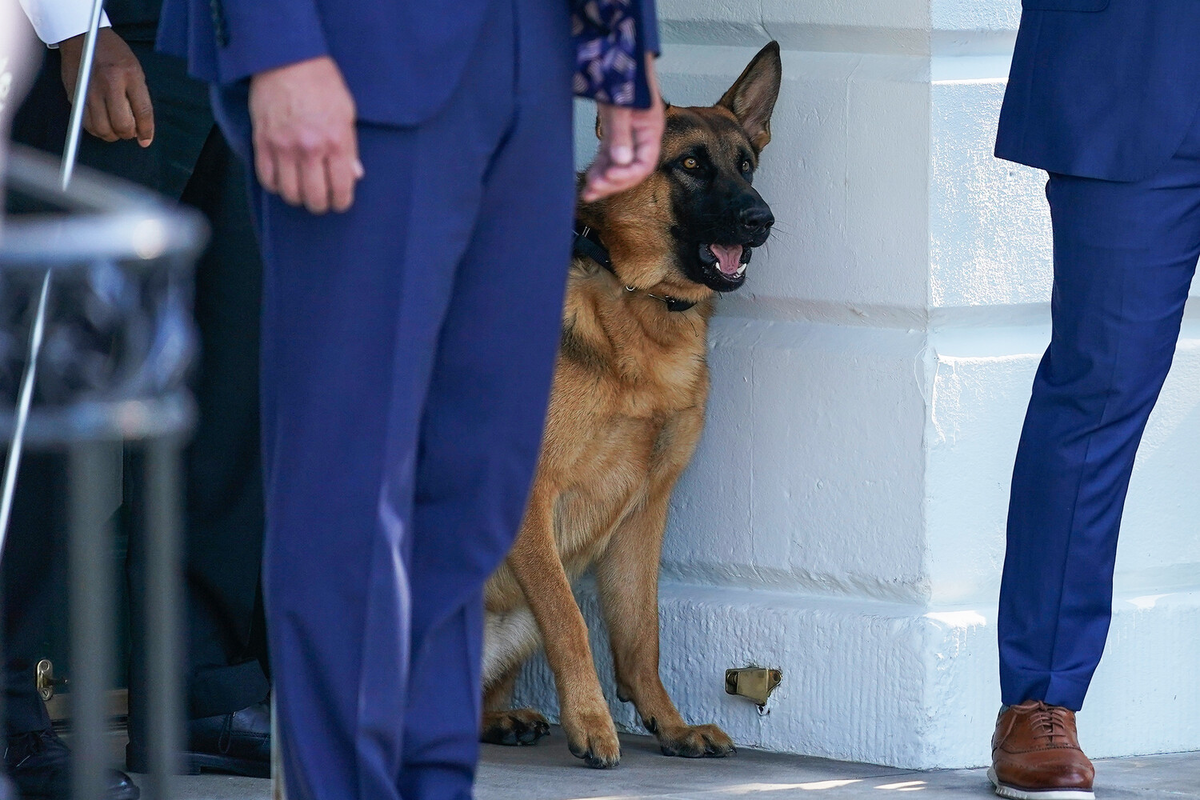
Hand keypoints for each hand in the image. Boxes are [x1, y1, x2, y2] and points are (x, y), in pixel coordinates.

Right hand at [59, 28, 153, 146]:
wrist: (81, 36)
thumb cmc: (112, 53)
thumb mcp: (134, 69)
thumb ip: (139, 97)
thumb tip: (141, 127)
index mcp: (129, 75)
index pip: (142, 112)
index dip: (146, 131)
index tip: (146, 140)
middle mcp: (109, 84)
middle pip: (121, 125)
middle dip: (128, 134)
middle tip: (129, 131)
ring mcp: (89, 90)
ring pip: (103, 129)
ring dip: (112, 135)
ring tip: (115, 129)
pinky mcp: (75, 95)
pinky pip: (86, 123)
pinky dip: (96, 130)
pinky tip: (102, 124)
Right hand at [248, 56, 362, 214]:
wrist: (287, 59)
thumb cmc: (321, 82)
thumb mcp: (347, 113)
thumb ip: (350, 148)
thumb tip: (353, 174)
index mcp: (336, 141)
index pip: (341, 188)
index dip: (341, 202)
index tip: (340, 202)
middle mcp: (310, 148)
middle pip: (314, 198)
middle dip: (320, 204)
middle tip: (321, 200)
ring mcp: (283, 147)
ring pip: (289, 193)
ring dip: (297, 197)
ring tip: (302, 190)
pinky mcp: (262, 142)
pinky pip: (267, 179)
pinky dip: (275, 185)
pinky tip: (283, 179)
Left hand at [582, 54, 664, 202]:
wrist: (618, 51)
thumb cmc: (624, 71)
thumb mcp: (620, 104)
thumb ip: (620, 133)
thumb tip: (621, 162)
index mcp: (651, 129)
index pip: (644, 163)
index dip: (627, 175)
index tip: (608, 178)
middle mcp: (642, 136)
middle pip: (631, 169)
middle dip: (613, 182)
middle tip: (592, 190)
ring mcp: (629, 135)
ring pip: (619, 166)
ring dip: (604, 179)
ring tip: (588, 192)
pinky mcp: (615, 131)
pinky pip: (610, 157)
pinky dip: (600, 168)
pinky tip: (590, 179)